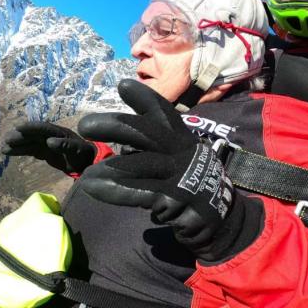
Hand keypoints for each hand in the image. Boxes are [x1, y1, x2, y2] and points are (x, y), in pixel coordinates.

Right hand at [1, 121, 96, 174]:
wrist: (87, 162)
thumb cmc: (83, 154)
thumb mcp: (77, 150)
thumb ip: (65, 146)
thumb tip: (49, 142)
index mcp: (59, 132)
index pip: (42, 128)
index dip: (30, 127)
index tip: (18, 127)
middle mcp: (50, 136)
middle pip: (33, 135)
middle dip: (20, 137)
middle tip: (6, 139)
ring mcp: (47, 144)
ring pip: (29, 143)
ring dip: (17, 145)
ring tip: (3, 148)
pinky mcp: (45, 152)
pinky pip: (31, 150)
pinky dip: (21, 151)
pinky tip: (11, 152)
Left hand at [77, 79, 259, 259]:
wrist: (222, 222)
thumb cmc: (191, 189)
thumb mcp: (179, 161)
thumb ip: (155, 151)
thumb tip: (122, 143)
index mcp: (182, 140)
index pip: (163, 113)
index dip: (143, 97)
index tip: (122, 85)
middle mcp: (181, 152)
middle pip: (146, 132)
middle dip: (115, 124)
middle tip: (85, 125)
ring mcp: (180, 175)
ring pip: (140, 164)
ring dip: (110, 168)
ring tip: (85, 175)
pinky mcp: (175, 200)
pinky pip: (139, 192)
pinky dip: (114, 191)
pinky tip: (93, 188)